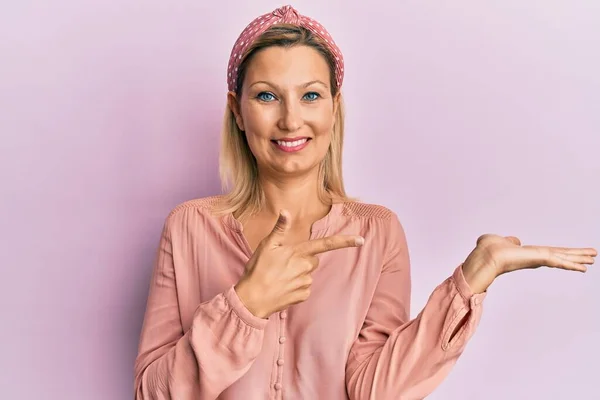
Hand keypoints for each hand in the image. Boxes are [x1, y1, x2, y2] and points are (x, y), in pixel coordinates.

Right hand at [234, 209, 364, 318]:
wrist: (252, 299)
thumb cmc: (257, 271)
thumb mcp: (266, 246)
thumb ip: (279, 229)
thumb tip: (286, 211)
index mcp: (299, 252)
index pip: (326, 244)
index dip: (345, 241)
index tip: (361, 240)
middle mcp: (306, 267)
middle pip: (313, 259)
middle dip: (303, 260)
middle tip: (282, 263)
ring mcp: (305, 283)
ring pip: (307, 274)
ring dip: (297, 274)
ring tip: (278, 277)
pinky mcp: (303, 296)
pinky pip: (304, 288)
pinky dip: (295, 287)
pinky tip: (282, 288)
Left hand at [462, 234, 596, 292]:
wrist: (485, 256)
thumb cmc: (488, 250)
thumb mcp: (501, 241)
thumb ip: (509, 241)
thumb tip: (514, 240)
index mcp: (529, 253)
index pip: (551, 253)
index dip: (563, 253)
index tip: (574, 255)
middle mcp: (535, 257)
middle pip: (561, 255)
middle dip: (577, 256)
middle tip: (593, 256)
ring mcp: (538, 259)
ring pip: (563, 258)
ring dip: (579, 258)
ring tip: (593, 259)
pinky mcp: (539, 259)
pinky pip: (559, 261)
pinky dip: (572, 264)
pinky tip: (584, 266)